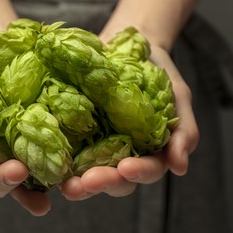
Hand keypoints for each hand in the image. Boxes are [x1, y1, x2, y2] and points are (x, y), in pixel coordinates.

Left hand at [60, 45, 198, 199]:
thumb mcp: (178, 97)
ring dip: (78, 182)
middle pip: (114, 180)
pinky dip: (57, 160)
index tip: (126, 168)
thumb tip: (180, 167)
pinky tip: (48, 165)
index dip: (138, 173)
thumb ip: (183, 130)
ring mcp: (96, 147)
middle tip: (87, 183)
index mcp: (148, 152)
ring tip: (67, 185)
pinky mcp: (74, 134)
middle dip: (102, 182)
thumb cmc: (158, 74)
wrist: (130, 46)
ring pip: (88, 173)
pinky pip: (66, 150)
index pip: (147, 170)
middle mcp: (121, 155)